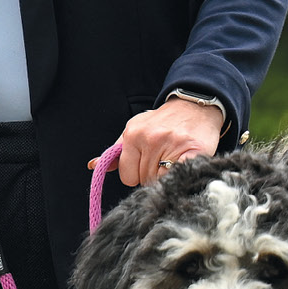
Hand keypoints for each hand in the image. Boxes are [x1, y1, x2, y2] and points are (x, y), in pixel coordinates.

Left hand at [98, 95, 227, 189]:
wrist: (194, 106)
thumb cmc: (161, 122)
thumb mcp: (134, 130)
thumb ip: (115, 151)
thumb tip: (94, 166)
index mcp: (132, 135)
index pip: (127, 176)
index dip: (136, 174)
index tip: (146, 163)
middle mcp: (151, 138)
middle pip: (144, 180)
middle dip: (152, 174)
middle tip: (163, 158)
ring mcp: (172, 144)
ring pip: (160, 182)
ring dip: (166, 176)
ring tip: (173, 158)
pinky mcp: (193, 151)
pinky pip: (180, 176)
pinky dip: (182, 175)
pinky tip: (184, 163)